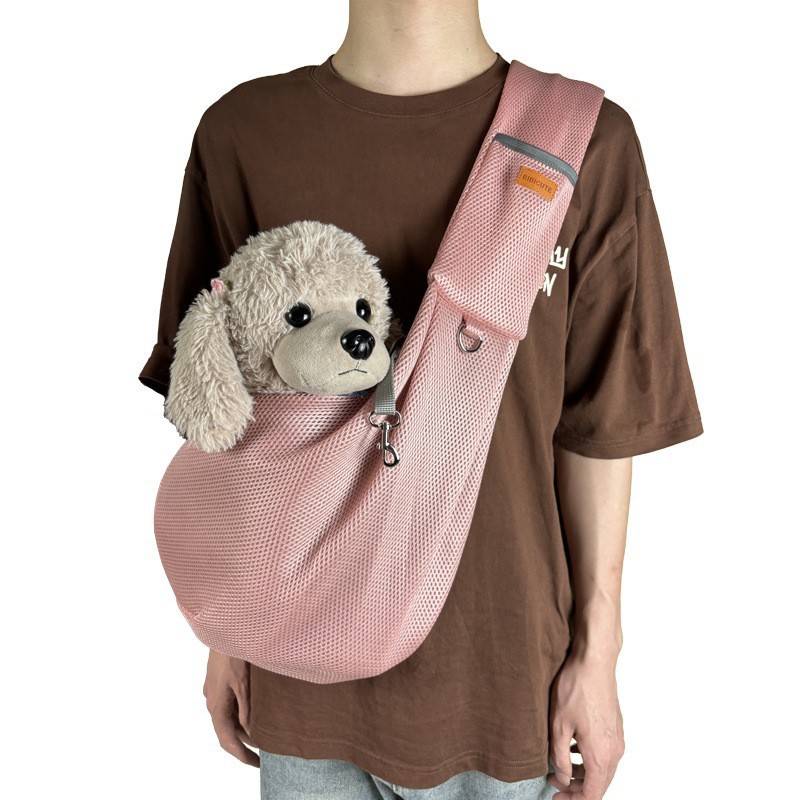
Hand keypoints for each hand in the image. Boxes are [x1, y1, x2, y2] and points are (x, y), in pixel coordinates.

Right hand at [203, 649, 259, 766]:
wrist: (225, 630)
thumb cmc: (234, 654)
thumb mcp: (243, 684)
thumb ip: (246, 709)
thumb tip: (249, 731)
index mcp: (216, 705)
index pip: (227, 740)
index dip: (241, 755)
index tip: (257, 764)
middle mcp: (211, 701)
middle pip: (227, 730)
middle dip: (244, 743)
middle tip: (264, 752)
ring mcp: (213, 691)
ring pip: (227, 717)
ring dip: (242, 727)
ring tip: (263, 734)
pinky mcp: (217, 682)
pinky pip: (228, 705)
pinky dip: (240, 714)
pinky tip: (254, 712)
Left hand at [546, 651, 624, 798]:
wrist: (594, 661)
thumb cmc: (575, 688)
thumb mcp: (558, 724)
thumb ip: (560, 756)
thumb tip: (562, 777)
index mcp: (601, 754)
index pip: (592, 794)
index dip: (573, 799)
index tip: (556, 796)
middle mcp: (615, 750)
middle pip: (599, 784)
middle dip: (577, 789)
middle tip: (555, 785)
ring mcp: (618, 738)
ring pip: (603, 769)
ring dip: (583, 774)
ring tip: (560, 767)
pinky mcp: (616, 727)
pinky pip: (605, 754)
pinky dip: (590, 759)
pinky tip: (573, 748)